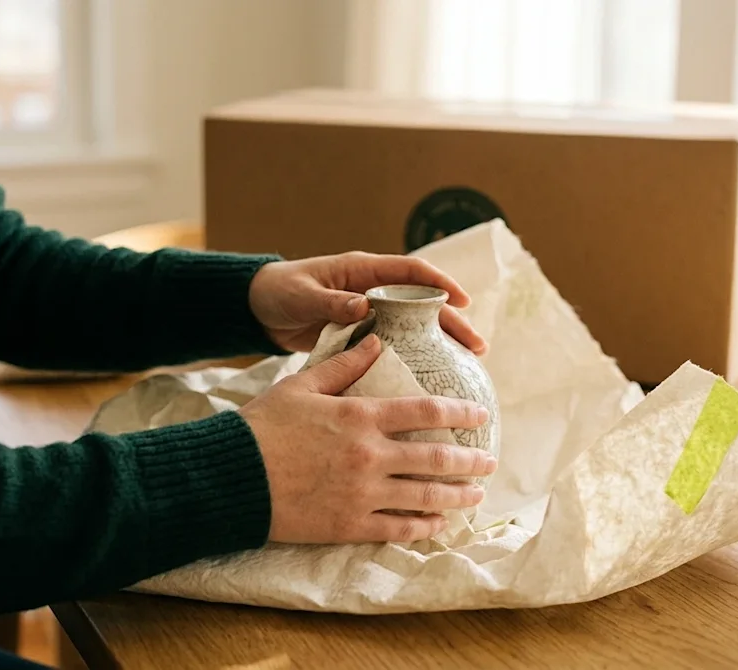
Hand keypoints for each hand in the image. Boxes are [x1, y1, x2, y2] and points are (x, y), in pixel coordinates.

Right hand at [239, 334, 496, 543]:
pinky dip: (423, 526)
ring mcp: (362, 494)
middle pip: (435, 458)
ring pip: (424, 496)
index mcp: (360, 417)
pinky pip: (397, 528)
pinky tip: (438, 523)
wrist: (231, 478)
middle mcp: (369, 456)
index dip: (459, 411)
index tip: (481, 413)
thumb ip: (343, 365)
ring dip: (456, 495)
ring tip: (475, 494)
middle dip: (469, 461)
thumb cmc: (262, 427)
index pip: (424, 410)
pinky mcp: (349, 525)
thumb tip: (376, 340)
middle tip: (489, 461)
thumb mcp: (301, 386)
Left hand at [248, 251, 486, 353]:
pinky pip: (395, 344)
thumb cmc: (280, 292)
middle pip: (422, 304)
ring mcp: (370, 312)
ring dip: (439, 344)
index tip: (463, 300)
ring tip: (467, 366)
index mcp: (363, 271)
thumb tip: (362, 305)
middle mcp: (373, 290)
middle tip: (478, 347)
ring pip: (414, 327)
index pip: (411, 272)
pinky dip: (413, 358)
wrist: (259, 308)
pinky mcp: (361, 333)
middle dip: (452, 322)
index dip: (439, 283)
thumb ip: (331, 302)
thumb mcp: (303, 295)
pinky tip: (430, 379)